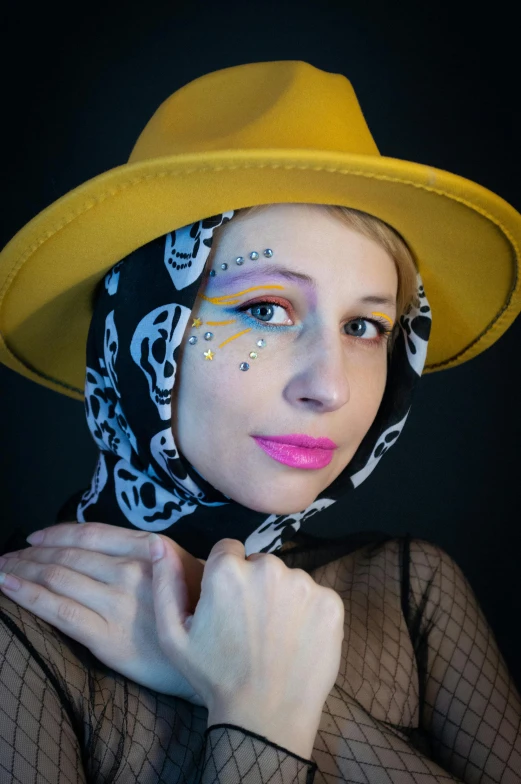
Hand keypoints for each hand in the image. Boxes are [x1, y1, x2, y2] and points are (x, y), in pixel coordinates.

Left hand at [0, 522, 205, 703]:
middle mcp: (130, 570)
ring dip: (23, 569)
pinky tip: (8, 586)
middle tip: (8, 555)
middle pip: (68, 555)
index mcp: (149, 549)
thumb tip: (106, 548)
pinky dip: (28, 594)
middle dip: (31, 553)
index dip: (57, 532)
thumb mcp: (179, 569)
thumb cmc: (198, 610)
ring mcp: (116, 602)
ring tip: (3, 568)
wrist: (214, 657)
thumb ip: (145, 554)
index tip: (34, 536)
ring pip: (57, 578)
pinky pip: (57, 609)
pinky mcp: (104, 635)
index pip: (91, 534)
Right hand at [150, 536, 344, 756]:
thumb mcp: (174, 634)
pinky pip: (316, 596)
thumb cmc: (214, 676)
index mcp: (228, 570)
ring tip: (274, 636)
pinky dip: (309, 612)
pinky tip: (297, 640)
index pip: (229, 550)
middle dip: (254, 585)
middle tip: (250, 625)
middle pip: (259, 563)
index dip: (225, 576)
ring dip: (282, 598)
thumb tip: (157, 542)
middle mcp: (268, 567)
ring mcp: (304, 584)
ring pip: (288, 579)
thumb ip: (165, 582)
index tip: (227, 605)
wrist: (265, 718)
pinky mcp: (331, 602)